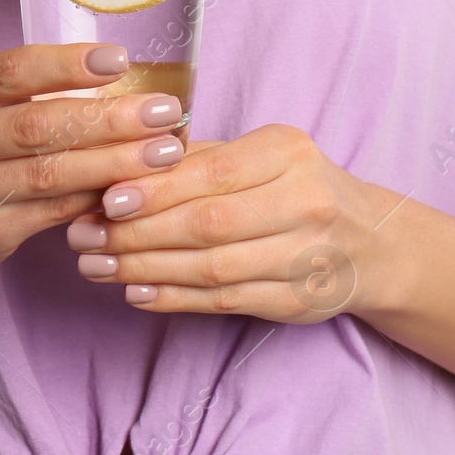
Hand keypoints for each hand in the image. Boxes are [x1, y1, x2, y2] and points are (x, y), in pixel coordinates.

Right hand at [0, 43, 186, 273]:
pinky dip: (97, 196)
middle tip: (164, 112)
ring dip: (115, 162)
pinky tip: (135, 187)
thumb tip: (129, 82)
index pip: (11, 71)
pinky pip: (53, 211)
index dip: (68, 65)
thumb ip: (35, 91)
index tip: (120, 60)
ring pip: (49, 172)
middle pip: (36, 124)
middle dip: (109, 118)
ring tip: (164, 152)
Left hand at [63, 124, 385, 320]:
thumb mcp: (262, 155)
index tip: (105, 198)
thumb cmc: (297, 188)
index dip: (156, 188)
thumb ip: (199, 158)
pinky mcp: (296, 301)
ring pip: (210, 267)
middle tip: (83, 235)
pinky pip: (224, 301)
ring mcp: (305, 257)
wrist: (371, 244)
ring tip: (96, 265)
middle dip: (136, 232)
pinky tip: (136, 292)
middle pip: (207, 222)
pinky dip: (174, 298)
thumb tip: (117, 166)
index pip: (213, 171)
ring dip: (144, 269)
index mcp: (290, 153)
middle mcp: (305, 203)